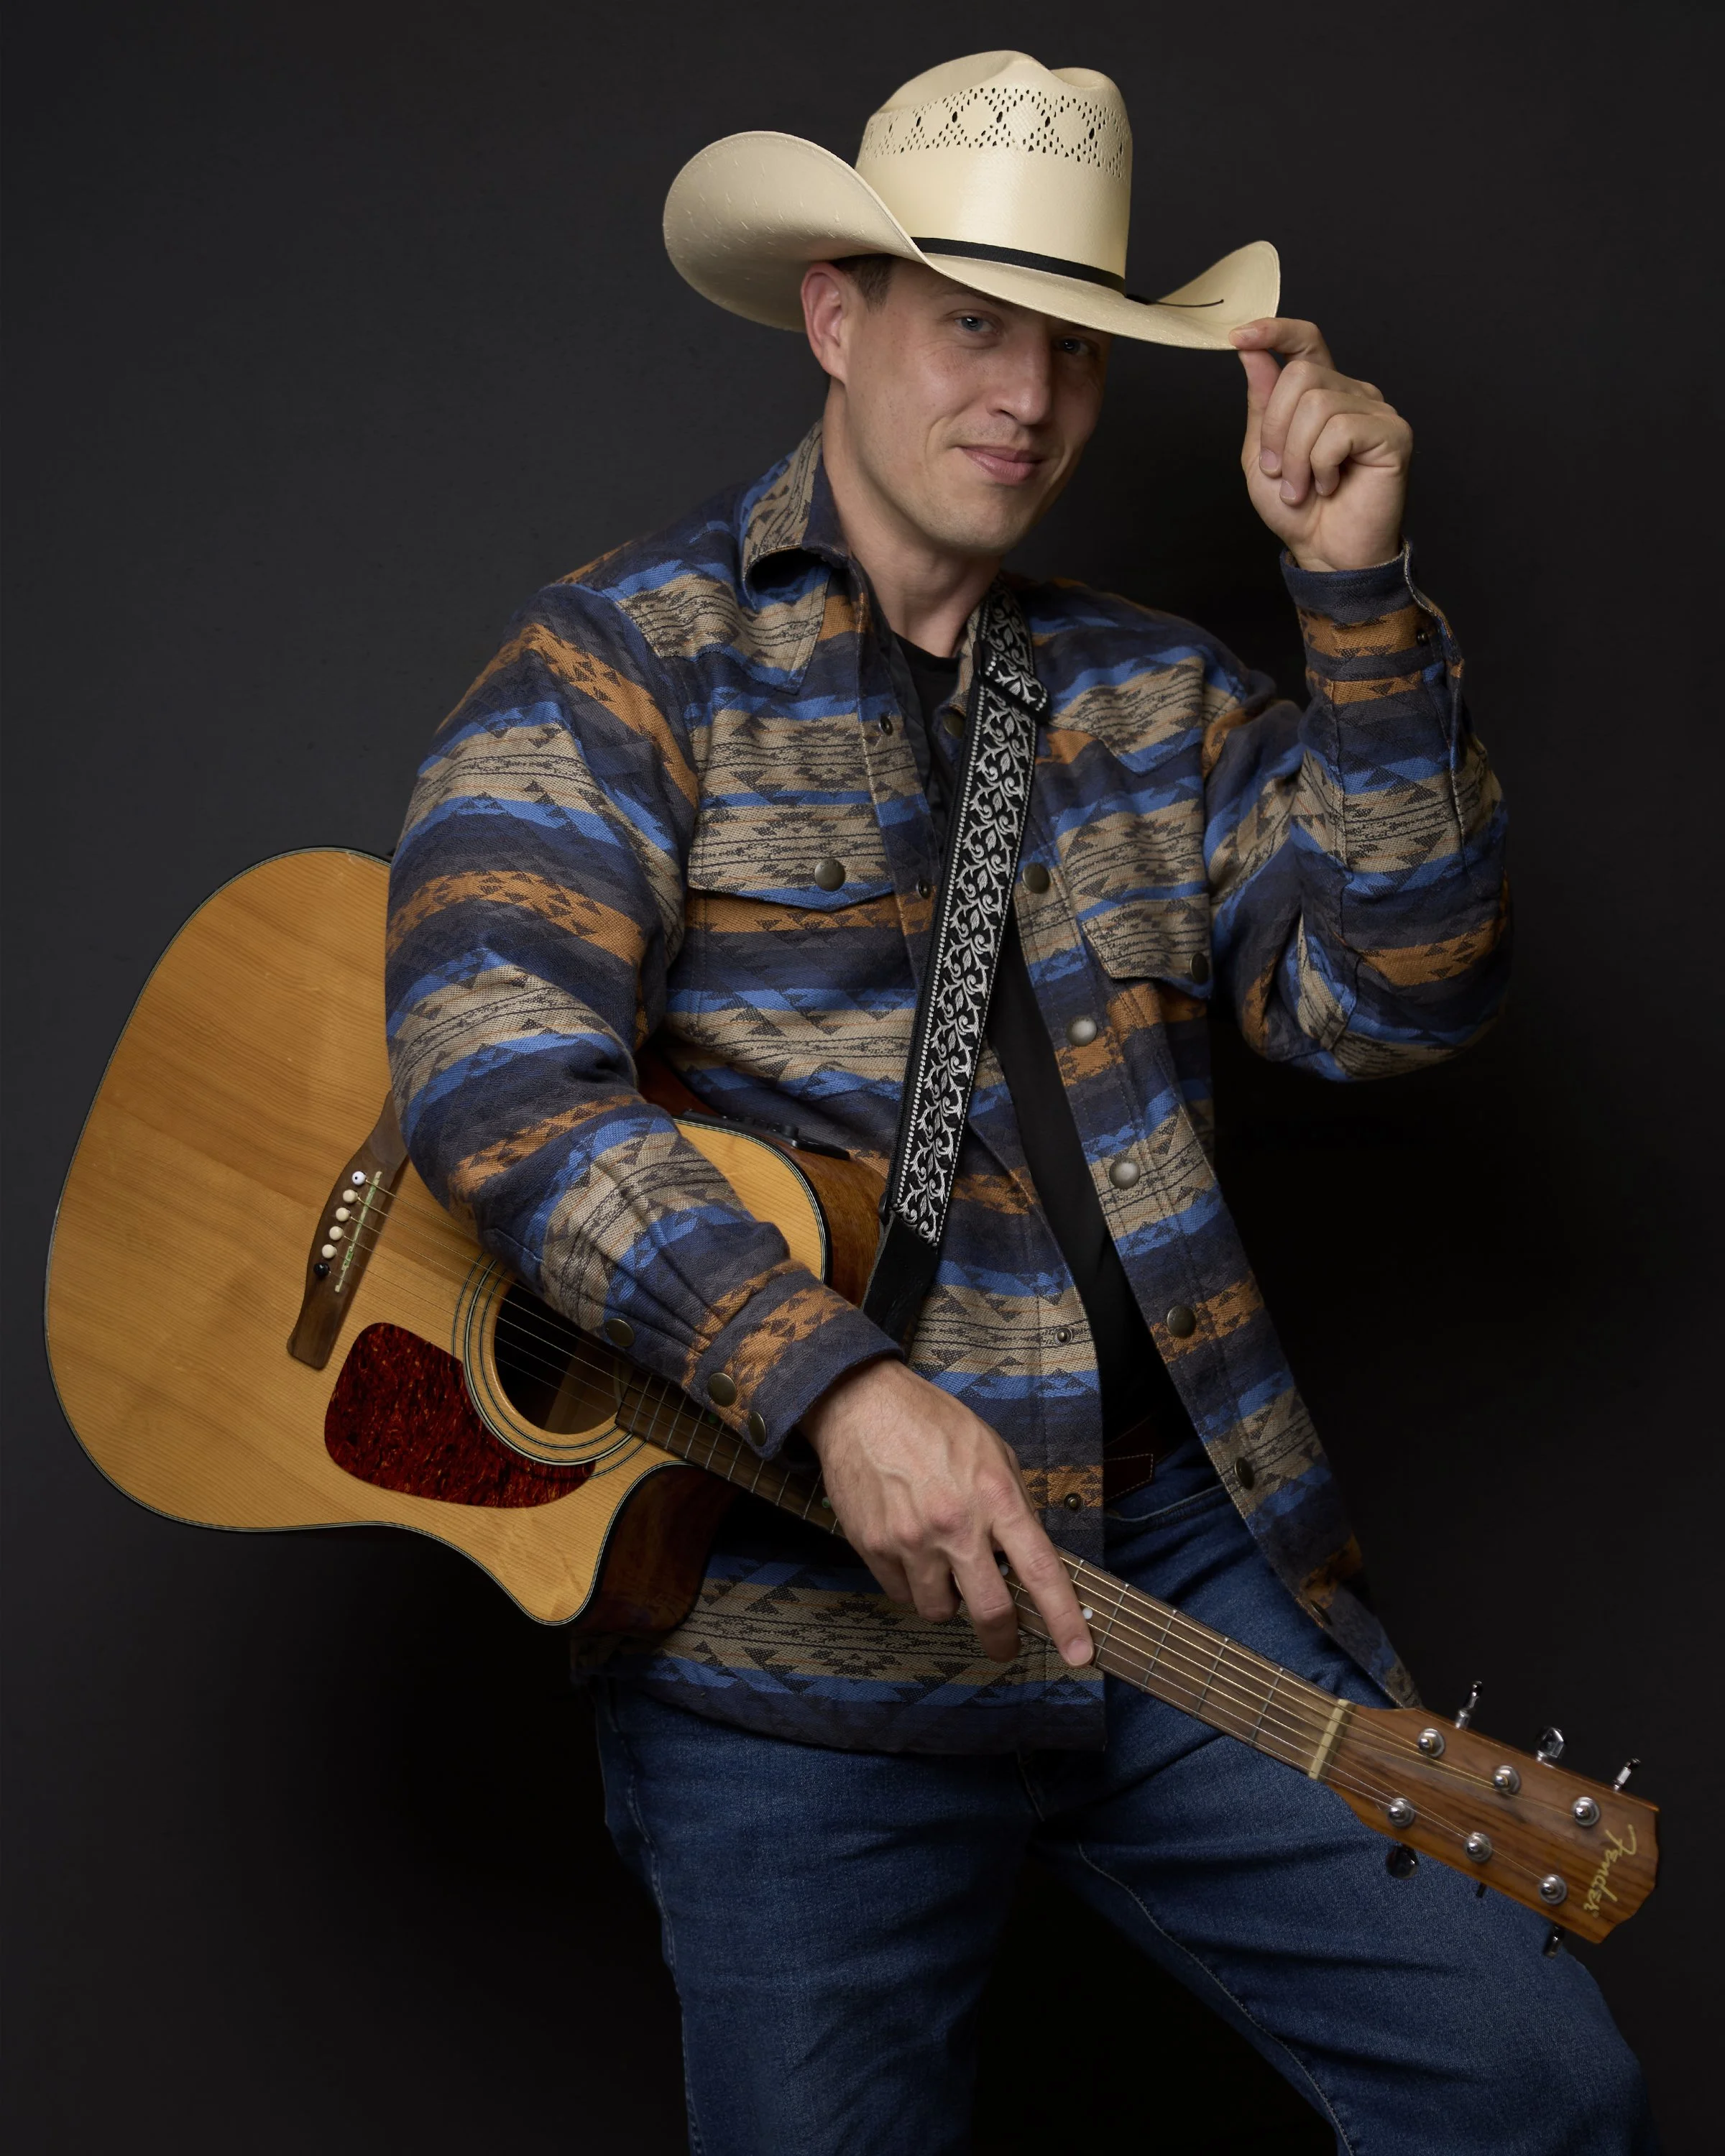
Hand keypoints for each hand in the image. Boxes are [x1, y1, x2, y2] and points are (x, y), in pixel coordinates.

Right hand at [802, 1360, 1093, 1666]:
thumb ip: (1013, 1503)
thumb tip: (1024, 1553)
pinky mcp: (874, 1547)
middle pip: (991, 1611)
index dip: (1064, 1619)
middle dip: (1002, 1640)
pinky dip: (911, 1585)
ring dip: (948, 1601)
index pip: (1040, 1570)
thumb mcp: (992, 1450)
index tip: (1079, 1653)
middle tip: (1004, 1645)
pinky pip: (901, 1594)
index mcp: (995, 1497)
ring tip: (942, 1568)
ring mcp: (912, 1540)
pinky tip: (910, 1552)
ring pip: (939, 1610)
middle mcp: (956, 1525)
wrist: (862, 1406)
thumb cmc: (931, 1423)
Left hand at [1230, 318, 1411, 572]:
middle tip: (1278, 473)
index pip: (1306, 341)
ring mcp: (1376, 410)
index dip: (1275, 331)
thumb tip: (1250, 350)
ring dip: (1295, 456)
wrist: (1326, 552)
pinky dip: (1321, 465)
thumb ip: (1261, 402)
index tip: (1239, 336)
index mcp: (1322, 393)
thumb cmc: (1299, 509)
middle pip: (1300, 375)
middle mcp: (1352, 393)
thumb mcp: (1262, 454)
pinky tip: (1329, 485)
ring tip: (1303, 487)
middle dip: (1275, 430)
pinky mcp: (1392, 433)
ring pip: (1317, 404)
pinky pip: (1340, 430)